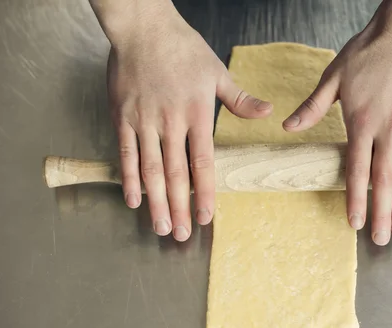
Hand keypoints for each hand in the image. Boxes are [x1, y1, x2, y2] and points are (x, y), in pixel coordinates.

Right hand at [106, 6, 271, 240]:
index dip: (204, 192)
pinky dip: (129, 178)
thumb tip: (268, 113)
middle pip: (174, 173)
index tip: (206, 216)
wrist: (143, 27)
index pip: (202, 162)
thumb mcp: (217, 71)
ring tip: (161, 227)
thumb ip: (240, 99)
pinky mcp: (122, 117)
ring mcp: (144, 120)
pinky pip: (125, 153)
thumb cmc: (182, 48)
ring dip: (155, 202)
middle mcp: (170, 121)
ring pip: (149, 169)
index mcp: (197, 112)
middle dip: (179, 207)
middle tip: (182, 235)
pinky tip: (134, 201)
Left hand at [283, 29, 391, 245]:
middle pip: (385, 178)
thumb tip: (287, 127)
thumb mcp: (333, 78)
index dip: (356, 199)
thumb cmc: (366, 54)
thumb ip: (312, 108)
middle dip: (383, 212)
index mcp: (362, 122)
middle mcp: (389, 128)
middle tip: (383, 239)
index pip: (357, 170)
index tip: (355, 223)